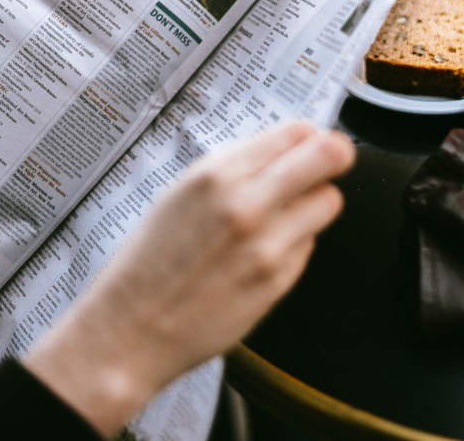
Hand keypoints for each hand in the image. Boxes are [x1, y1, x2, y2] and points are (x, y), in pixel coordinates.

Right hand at [24, 121, 354, 436]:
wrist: (130, 330)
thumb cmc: (148, 262)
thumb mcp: (180, 194)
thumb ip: (235, 170)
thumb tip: (288, 148)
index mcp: (216, 175)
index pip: (295, 133)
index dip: (306, 137)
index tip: (305, 144)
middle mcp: (247, 205)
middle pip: (329, 157)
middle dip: (333, 156)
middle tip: (327, 163)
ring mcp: (269, 246)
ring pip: (329, 202)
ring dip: (314, 204)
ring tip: (284, 216)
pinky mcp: (279, 281)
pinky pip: (308, 245)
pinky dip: (294, 243)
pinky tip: (261, 254)